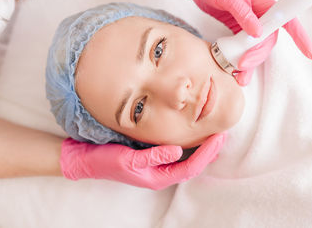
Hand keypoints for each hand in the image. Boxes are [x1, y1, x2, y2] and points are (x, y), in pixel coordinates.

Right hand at [60, 132, 226, 189]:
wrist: (88, 160)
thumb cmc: (107, 161)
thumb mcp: (130, 159)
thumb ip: (154, 156)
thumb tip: (179, 151)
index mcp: (158, 178)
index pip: (191, 167)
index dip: (207, 153)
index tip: (219, 138)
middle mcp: (161, 174)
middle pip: (193, 165)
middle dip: (210, 151)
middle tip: (223, 135)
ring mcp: (157, 167)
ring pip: (187, 160)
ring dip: (202, 149)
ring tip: (215, 136)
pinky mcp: (153, 158)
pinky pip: (177, 155)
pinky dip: (190, 146)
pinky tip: (194, 137)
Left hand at [174, 0, 311, 84]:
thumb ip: (244, 14)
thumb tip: (257, 33)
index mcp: (264, 4)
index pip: (287, 20)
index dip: (300, 37)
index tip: (309, 52)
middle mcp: (260, 16)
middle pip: (268, 41)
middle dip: (258, 56)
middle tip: (242, 64)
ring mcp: (249, 26)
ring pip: (256, 49)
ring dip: (250, 64)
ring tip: (239, 76)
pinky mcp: (238, 32)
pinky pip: (243, 49)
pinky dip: (240, 61)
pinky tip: (235, 71)